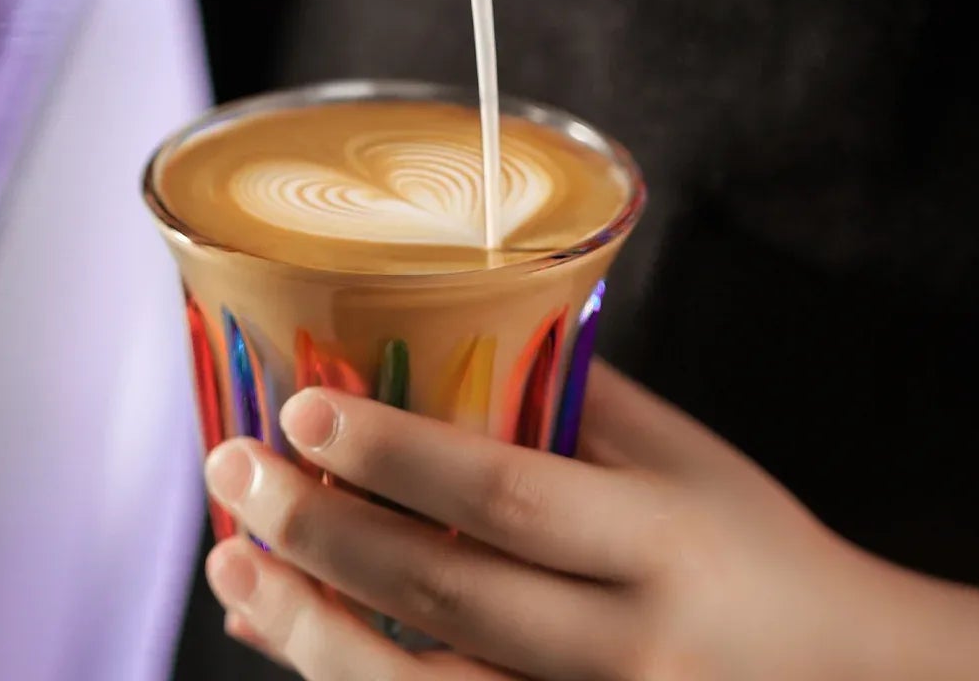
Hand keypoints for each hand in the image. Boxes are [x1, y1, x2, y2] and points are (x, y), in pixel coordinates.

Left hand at [201, 362, 978, 679]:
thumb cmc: (747, 543)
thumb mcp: (679, 455)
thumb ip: (566, 400)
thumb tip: (430, 334)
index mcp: (659, 537)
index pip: (509, 493)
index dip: (398, 453)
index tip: (302, 405)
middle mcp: (629, 643)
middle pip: (450, 593)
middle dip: (324, 532)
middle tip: (235, 466)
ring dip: (313, 632)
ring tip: (231, 564)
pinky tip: (284, 636)